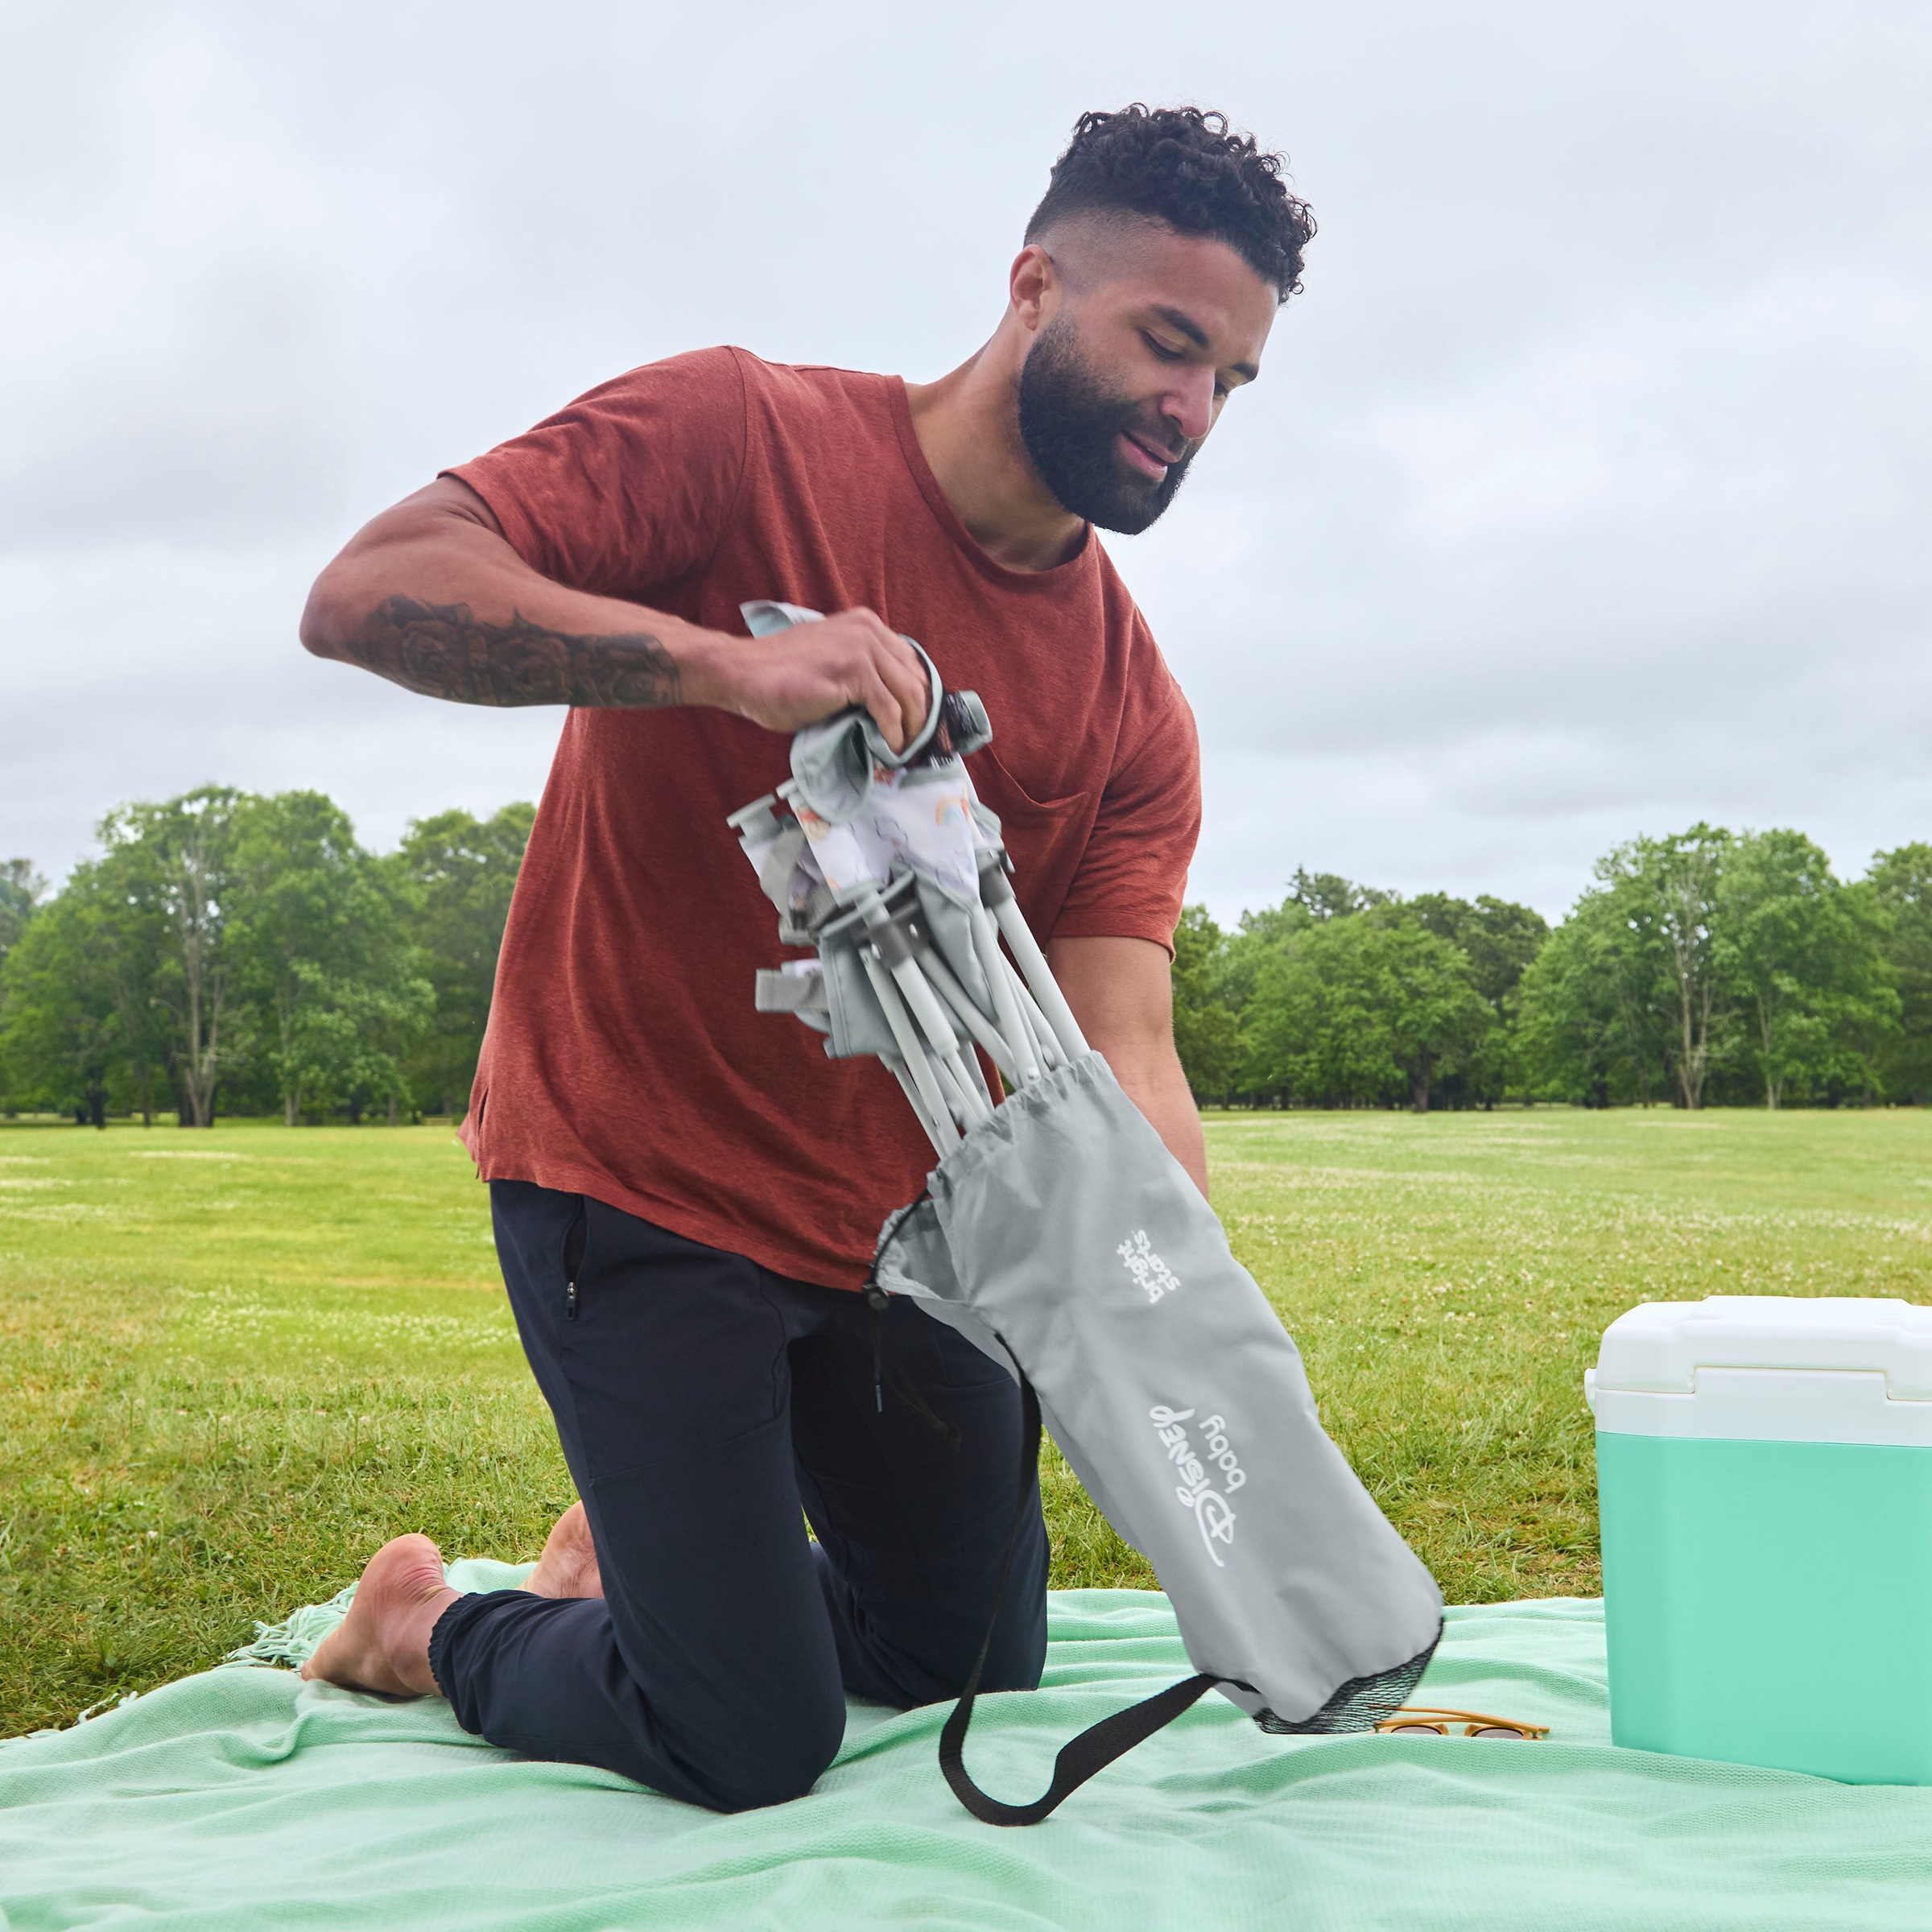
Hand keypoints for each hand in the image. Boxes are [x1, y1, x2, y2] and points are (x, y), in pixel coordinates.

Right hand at [692, 607, 930, 751]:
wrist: (742, 673)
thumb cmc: (780, 675)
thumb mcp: (832, 663)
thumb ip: (862, 672)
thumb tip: (892, 707)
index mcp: (866, 625)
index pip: (911, 664)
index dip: (919, 698)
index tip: (916, 726)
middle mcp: (869, 630)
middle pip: (916, 679)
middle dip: (920, 716)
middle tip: (915, 745)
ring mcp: (862, 648)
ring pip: (908, 695)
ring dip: (910, 728)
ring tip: (903, 751)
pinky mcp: (853, 671)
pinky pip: (888, 709)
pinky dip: (892, 733)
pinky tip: (888, 748)